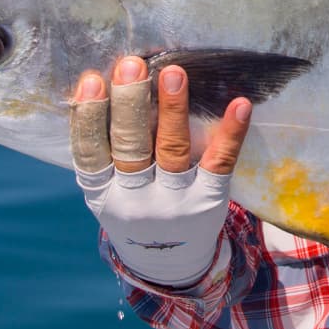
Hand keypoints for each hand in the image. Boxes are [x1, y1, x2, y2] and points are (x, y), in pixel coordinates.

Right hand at [70, 56, 251, 284]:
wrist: (170, 264)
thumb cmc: (136, 206)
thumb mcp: (110, 189)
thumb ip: (110, 149)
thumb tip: (111, 84)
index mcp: (102, 193)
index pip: (90, 152)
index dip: (89, 116)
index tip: (91, 79)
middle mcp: (135, 198)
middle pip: (130, 146)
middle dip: (129, 103)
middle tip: (132, 65)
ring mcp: (174, 199)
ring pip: (171, 149)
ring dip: (173, 109)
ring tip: (174, 73)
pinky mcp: (208, 198)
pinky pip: (219, 162)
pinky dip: (230, 133)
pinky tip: (239, 105)